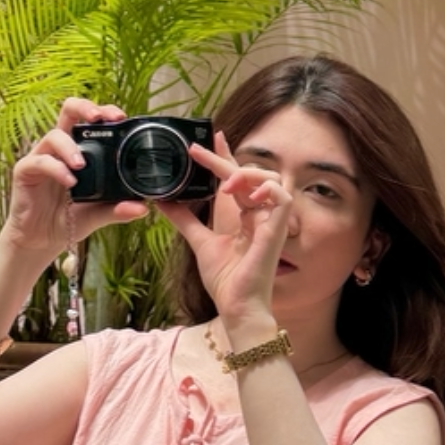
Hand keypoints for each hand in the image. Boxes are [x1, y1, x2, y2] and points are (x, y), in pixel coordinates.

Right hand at [2, 99, 147, 256]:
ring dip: (70, 147)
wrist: (43, 239)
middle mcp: (60, 148)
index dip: (104, 111)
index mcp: (79, 149)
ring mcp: (42, 156)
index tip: (121, 117)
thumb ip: (118, 208)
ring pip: (54, 135)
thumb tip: (144, 208)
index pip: (90, 119)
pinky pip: (40, 161)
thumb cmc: (70, 218)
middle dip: (85, 107)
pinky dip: (56, 168)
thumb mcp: (98, 213)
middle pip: (69, 110)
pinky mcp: (25, 170)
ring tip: (81, 165)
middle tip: (99, 118)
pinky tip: (69, 181)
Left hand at [162, 133, 291, 329]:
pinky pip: (282, 195)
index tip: (210, 138)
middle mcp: (259, 214)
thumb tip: (162, 202)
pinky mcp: (278, 227)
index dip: (226, 156)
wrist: (236, 306)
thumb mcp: (199, 242)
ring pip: (269, 178)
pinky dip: (265, 189)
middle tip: (197, 151)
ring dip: (245, 174)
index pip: (237, 178)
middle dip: (224, 158)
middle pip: (248, 174)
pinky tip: (246, 194)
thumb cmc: (226, 280)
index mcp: (244, 216)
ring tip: (224, 186)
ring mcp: (271, 220)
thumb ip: (185, 220)